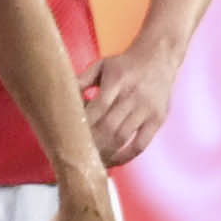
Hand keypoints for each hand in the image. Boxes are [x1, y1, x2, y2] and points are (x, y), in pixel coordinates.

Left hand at [80, 36, 183, 170]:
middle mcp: (133, 95)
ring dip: (105, 152)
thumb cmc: (124, 65)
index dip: (84, 123)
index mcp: (117, 80)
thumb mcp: (101, 65)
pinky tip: (113, 161)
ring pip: (123, 137)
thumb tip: (62, 96)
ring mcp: (147, 109)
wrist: (159, 58)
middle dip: (91, 142)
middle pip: (109, 125)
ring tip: (91, 160)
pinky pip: (141, 144)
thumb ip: (82, 80)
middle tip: (77, 152)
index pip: (98, 107)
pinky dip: (126, 156)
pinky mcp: (158, 120)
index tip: (70, 134)